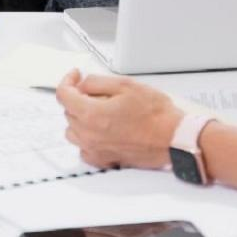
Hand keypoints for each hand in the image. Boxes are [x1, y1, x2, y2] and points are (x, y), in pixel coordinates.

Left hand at [56, 71, 184, 169]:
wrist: (173, 138)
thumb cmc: (156, 115)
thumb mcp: (126, 85)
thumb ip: (97, 82)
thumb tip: (83, 83)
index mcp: (91, 114)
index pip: (63, 95)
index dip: (68, 81)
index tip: (76, 76)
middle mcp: (89, 135)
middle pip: (68, 112)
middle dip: (78, 98)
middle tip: (96, 92)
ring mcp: (96, 150)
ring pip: (73, 131)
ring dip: (80, 119)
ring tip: (99, 111)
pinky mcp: (105, 160)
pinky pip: (84, 149)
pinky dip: (87, 139)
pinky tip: (101, 131)